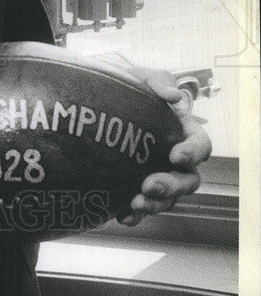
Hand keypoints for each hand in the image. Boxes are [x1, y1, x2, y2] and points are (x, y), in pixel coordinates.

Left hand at [115, 64, 211, 225]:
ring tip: (136, 203)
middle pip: (188, 180)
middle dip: (172, 186)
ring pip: (168, 199)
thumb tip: (174, 96)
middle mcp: (174, 158)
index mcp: (182, 132)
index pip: (200, 146)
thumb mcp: (140, 78)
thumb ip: (158, 82)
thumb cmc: (126, 87)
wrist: (95, 100)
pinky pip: (142, 207)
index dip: (192, 153)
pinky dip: (135, 215)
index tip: (175, 155)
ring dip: (155, 204)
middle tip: (150, 185)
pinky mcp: (135, 187)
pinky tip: (122, 216)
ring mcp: (157, 174)